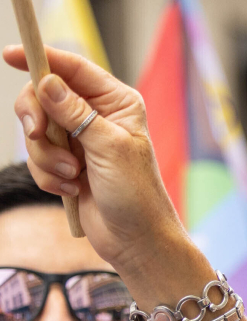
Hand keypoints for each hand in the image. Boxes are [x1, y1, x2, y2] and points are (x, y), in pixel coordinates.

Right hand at [6, 45, 185, 274]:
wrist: (136, 241)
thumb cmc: (136, 195)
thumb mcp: (109, 147)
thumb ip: (75, 113)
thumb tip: (47, 81)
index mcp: (116, 103)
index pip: (72, 68)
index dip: (41, 58)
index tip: (11, 55)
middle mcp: (96, 116)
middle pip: (42, 95)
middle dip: (36, 118)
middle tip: (37, 134)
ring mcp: (78, 141)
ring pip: (35, 130)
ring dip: (47, 157)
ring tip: (73, 176)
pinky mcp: (65, 164)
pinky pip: (36, 158)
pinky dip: (48, 176)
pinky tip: (73, 190)